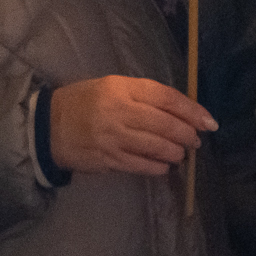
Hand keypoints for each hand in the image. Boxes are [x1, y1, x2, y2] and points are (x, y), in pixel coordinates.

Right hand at [49, 76, 213, 176]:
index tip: (208, 122)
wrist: (47, 126)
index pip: (166, 97)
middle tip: (194, 141)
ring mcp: (112, 137)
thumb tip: (183, 113)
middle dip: (187, 135)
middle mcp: (118, 111)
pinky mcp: (108, 159)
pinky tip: (162, 165)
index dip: (192, 110)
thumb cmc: (83, 102)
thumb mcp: (110, 88)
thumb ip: (143, 96)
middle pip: (166, 124)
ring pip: (158, 147)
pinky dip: (158, 167)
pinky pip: (143, 165)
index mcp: (119, 88)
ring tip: (178, 154)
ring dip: (176, 153)